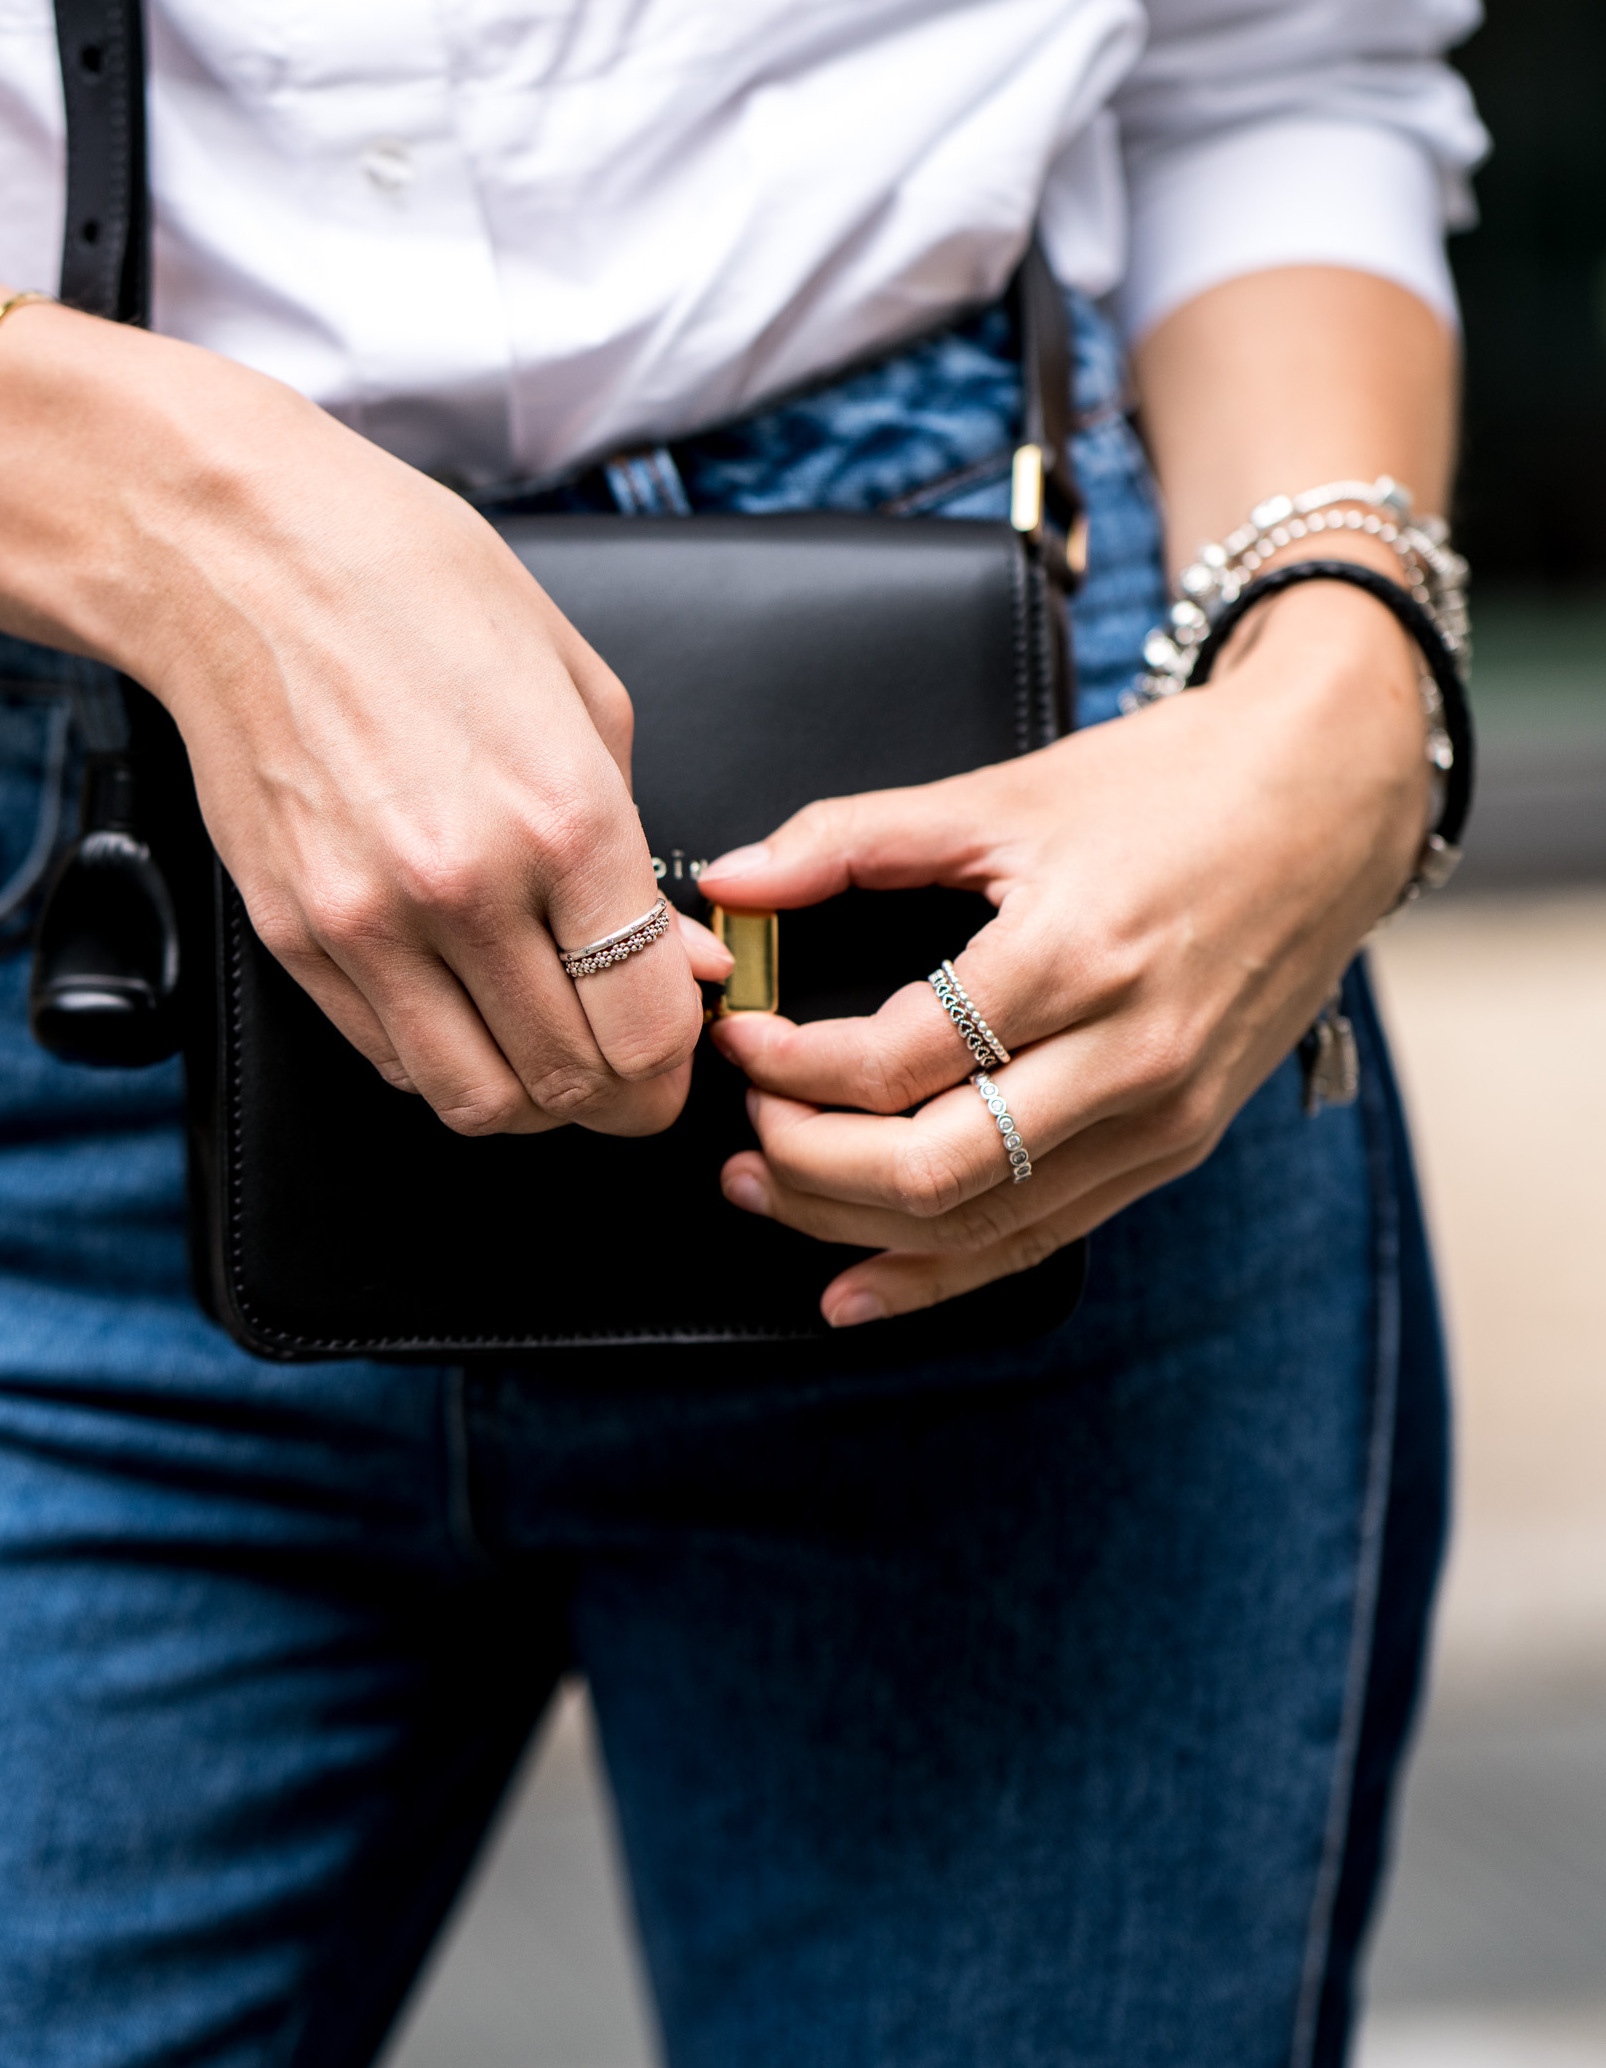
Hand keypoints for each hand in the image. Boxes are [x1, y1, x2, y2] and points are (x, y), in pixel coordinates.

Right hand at [0, 313, 733, 1137]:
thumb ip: (642, 847)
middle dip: (618, 1097)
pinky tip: (463, 1004)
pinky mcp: (293, 936)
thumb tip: (678, 959)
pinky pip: (390, 1058)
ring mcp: (366, 922)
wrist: (242, 558)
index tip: (678, 1051)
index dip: (676, 1066)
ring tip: (545, 1047)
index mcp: (562, 818)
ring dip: (528, 1099)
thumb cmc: (417, 588)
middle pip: (569, 1087)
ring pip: (475, 1101)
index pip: (646, 1029)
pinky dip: (443, 1058)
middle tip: (625, 1064)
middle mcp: (464, 887)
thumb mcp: (582, 691)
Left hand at [699, 580, 1429, 1323]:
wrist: (1334, 795)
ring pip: (978, 1225)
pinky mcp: (1179, 1146)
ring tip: (766, 1192)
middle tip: (740, 1127)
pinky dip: (942, 1271)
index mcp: (1073, 958)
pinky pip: (1042, 1236)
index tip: (738, 1039)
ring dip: (853, 1226)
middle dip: (806, 1164)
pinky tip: (859, 1284)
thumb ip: (854, 838)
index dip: (788, 1066)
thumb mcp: (1006, 792)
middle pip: (928, 1170)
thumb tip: (733, 881)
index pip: (893, 1062)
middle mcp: (1126, 1058)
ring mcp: (1162, 1117)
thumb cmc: (1176, 783)